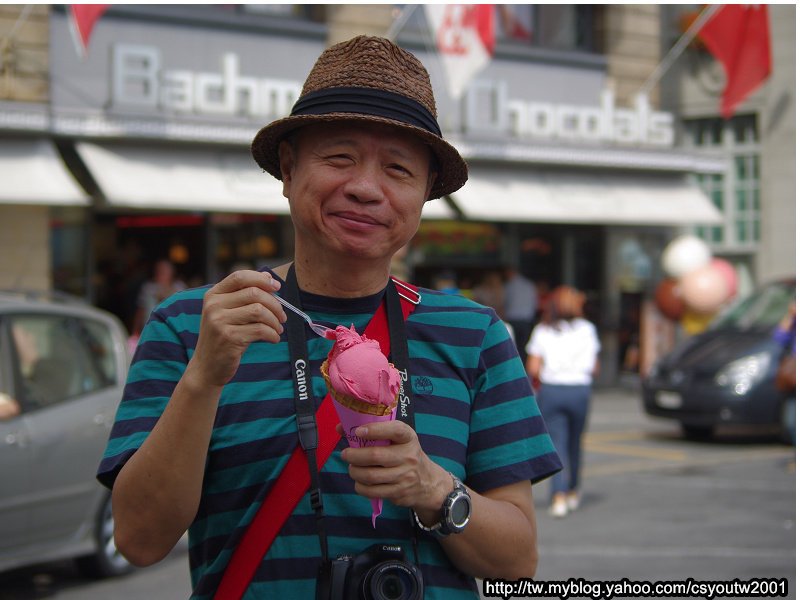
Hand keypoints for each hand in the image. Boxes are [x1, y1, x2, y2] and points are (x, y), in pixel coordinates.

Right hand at [188, 270, 286, 387]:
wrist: (207, 367)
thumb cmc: (223, 337)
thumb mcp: (227, 313)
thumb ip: (244, 295)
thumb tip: (268, 277)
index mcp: (213, 295)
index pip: (240, 276)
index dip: (261, 279)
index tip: (277, 287)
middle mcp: (214, 305)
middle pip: (254, 293)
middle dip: (275, 304)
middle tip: (282, 317)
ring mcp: (219, 321)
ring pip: (259, 310)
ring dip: (275, 320)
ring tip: (278, 329)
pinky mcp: (229, 338)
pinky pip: (260, 330)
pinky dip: (273, 334)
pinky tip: (274, 338)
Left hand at [338, 420, 450, 519]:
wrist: (428, 482)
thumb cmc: (406, 455)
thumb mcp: (398, 440)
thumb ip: (373, 432)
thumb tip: (341, 428)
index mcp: (408, 438)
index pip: (395, 430)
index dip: (375, 430)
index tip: (358, 431)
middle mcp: (408, 456)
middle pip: (375, 456)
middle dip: (354, 455)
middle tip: (346, 454)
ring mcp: (405, 476)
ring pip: (371, 476)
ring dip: (355, 472)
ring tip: (352, 469)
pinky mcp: (399, 493)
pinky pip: (373, 491)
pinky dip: (360, 487)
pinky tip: (359, 482)